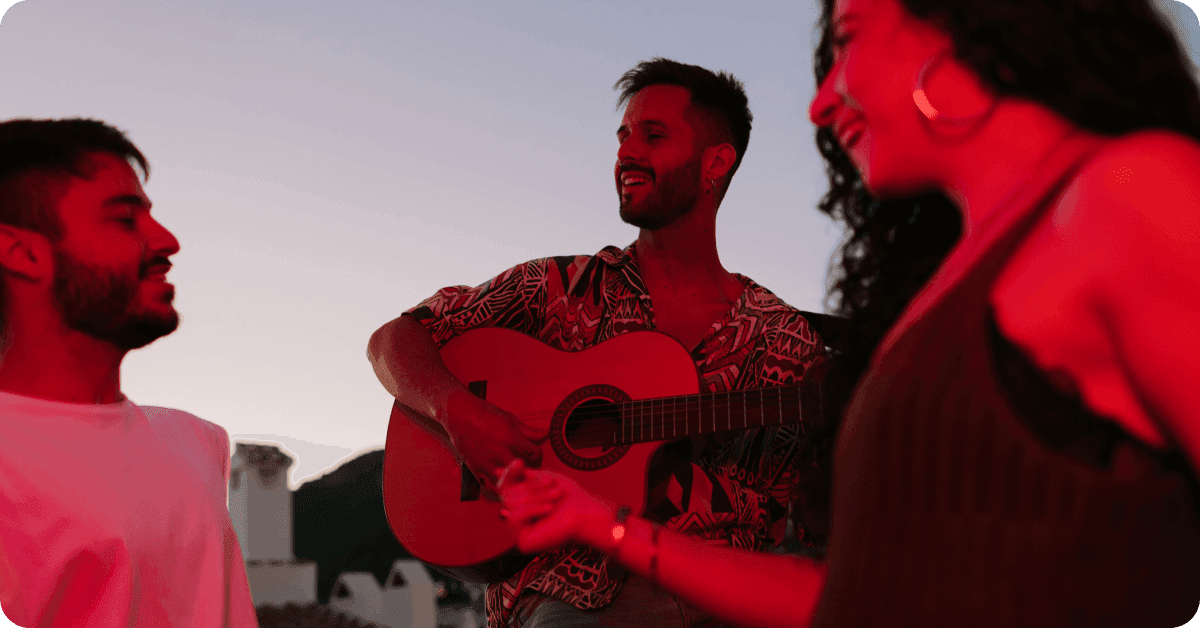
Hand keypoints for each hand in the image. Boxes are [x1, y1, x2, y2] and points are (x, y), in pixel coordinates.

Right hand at [443, 390, 547, 497]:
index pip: (535, 454)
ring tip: (516, 479)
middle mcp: (501, 453)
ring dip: (513, 481)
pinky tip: (500, 483)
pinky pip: (489, 486)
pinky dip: (496, 487)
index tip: (533, 453)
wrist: (460, 415)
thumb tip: (546, 433)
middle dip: (528, 470)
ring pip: (507, 481)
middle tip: (528, 469)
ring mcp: (488, 463)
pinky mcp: (475, 469)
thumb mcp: (510, 419)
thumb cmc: (485, 414)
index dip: (536, 454)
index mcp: (511, 439)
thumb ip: (528, 430)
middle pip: (524, 471)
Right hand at [497, 459, 615, 553]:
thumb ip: (520, 476)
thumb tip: (496, 471)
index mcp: (522, 504)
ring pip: (509, 505)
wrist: (586, 512)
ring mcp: (519, 531)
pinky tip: (548, 509)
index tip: (519, 463)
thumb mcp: (542, 479)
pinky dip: (532, 509)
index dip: (508, 474)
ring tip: (555, 496)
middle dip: (531, 487)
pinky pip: (513, 518)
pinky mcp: (523, 541)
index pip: (504, 487)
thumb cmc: (569, 497)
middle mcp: (518, 518)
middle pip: (506, 495)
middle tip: (553, 486)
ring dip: (535, 496)